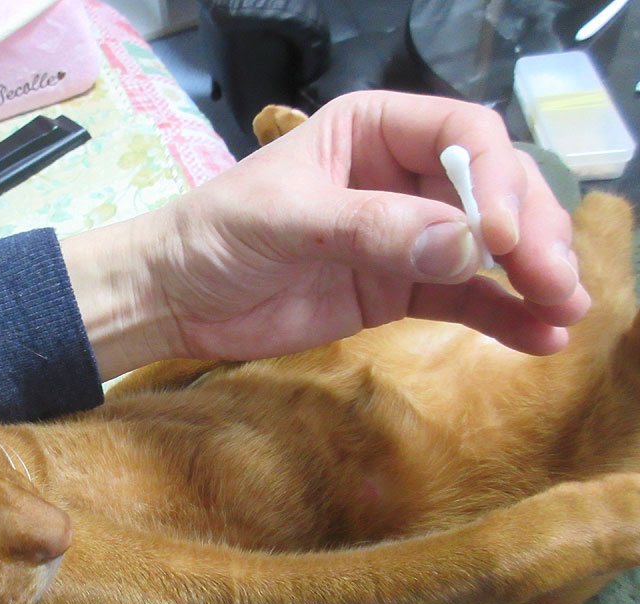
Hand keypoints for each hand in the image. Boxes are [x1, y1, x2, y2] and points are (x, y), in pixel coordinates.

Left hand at [63, 91, 589, 379]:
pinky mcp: (396, 288)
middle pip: (492, 191)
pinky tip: (539, 336)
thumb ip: (371, 229)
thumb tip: (466, 246)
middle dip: (529, 231)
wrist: (175, 298)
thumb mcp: (285, 219)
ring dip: (531, 275)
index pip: (463, 136)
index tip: (497, 236)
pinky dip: (501, 315)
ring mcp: (404, 235)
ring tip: (564, 310)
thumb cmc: (214, 235)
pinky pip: (462, 298)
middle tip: (555, 281)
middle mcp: (401, 176)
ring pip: (487, 246)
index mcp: (374, 130)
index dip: (495, 179)